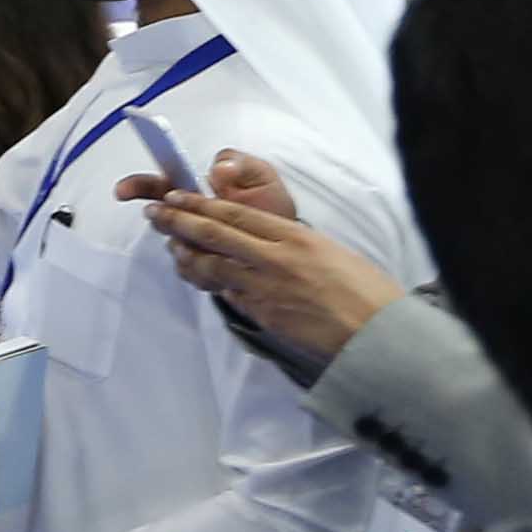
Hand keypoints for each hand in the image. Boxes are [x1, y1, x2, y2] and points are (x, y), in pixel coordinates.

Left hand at [143, 155, 403, 375]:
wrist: (377, 336)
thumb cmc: (367, 293)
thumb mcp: (332, 252)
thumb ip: (296, 244)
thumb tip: (272, 241)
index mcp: (295, 236)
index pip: (237, 214)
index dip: (201, 204)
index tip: (177, 196)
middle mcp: (275, 258)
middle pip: (215, 233)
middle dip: (179, 220)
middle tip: (154, 212)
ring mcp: (266, 288)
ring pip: (212, 265)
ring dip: (185, 252)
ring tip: (168, 242)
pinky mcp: (263, 315)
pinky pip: (228, 294)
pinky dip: (209, 282)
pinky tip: (197, 275)